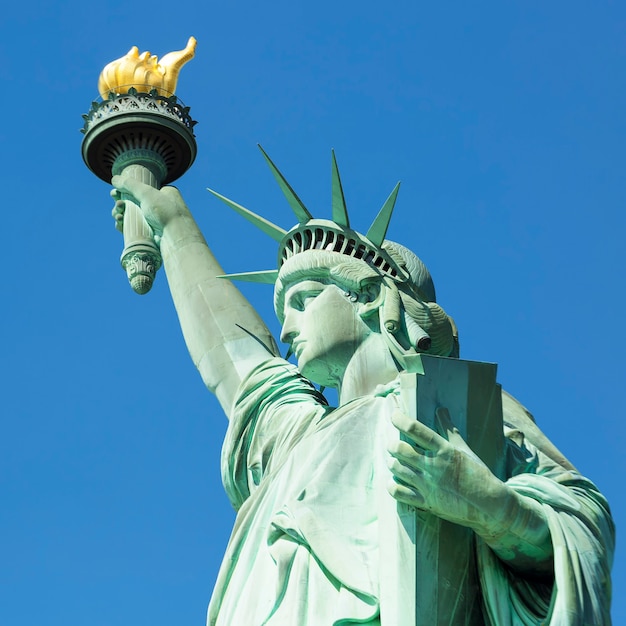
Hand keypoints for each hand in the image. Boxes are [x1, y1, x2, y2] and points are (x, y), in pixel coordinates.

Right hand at [110, 173, 190, 238]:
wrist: (176, 239)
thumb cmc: (166, 212)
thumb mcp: (147, 193)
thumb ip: (129, 184)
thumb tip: (114, 179)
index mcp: (165, 193)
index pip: (141, 189)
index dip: (126, 190)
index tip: (114, 193)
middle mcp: (161, 206)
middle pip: (134, 202)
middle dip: (121, 204)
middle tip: (118, 206)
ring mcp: (156, 222)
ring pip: (133, 216)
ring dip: (121, 214)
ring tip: (118, 216)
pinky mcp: (151, 234)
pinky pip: (135, 228)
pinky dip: (125, 226)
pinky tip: (119, 224)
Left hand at [387, 407, 508, 533]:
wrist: (489, 504)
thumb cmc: (477, 473)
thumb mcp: (463, 448)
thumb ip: (448, 428)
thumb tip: (440, 409)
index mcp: (443, 450)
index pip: (415, 429)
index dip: (400, 419)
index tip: (394, 415)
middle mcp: (433, 465)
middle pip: (400, 449)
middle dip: (392, 445)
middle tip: (393, 445)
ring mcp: (428, 484)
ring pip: (396, 468)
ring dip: (392, 463)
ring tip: (395, 461)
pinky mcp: (426, 502)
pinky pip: (399, 493)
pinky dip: (391, 486)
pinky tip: (394, 481)